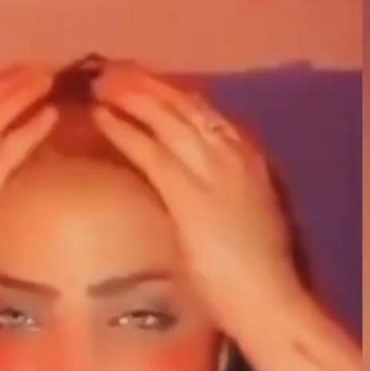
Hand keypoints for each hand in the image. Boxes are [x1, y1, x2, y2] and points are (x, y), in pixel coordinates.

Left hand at [91, 63, 305, 336]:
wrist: (271, 300)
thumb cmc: (259, 270)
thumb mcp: (246, 212)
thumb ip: (223, 188)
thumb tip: (195, 179)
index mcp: (248, 155)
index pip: (202, 109)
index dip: (167, 90)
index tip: (140, 78)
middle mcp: (233, 152)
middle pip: (182, 102)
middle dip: (144, 82)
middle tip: (110, 70)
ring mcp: (212, 171)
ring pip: (165, 116)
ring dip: (129, 94)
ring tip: (99, 83)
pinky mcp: (189, 195)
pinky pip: (150, 151)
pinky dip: (123, 130)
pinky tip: (100, 117)